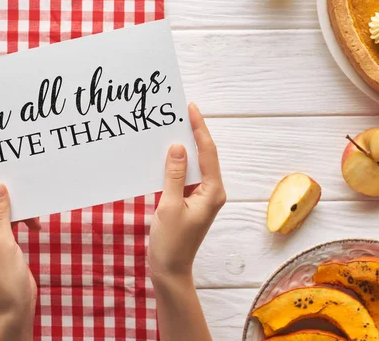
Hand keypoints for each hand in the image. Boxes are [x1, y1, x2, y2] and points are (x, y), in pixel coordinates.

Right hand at [149, 103, 226, 278]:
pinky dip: (177, 164)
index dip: (199, 128)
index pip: (208, 153)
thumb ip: (174, 175)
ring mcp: (203, 197)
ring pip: (195, 165)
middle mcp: (212, 192)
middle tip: (180, 112)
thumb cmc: (171, 243)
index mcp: (212, 192)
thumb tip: (178, 148)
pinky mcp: (192, 201)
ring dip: (185, 148)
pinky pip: (187, 176)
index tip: (191, 109)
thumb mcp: (169, 206)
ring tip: (173, 128)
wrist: (170, 269)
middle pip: (204, 156)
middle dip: (193, 134)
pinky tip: (166, 154)